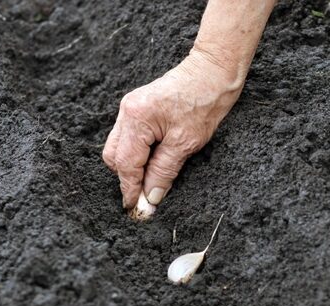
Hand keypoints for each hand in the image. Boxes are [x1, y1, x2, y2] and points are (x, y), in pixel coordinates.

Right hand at [102, 49, 243, 212]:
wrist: (214, 71)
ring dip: (132, 167)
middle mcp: (127, 112)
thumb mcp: (186, 143)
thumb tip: (150, 197)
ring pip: (120, 148)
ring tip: (152, 181)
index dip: (130, 189)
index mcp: (136, 118)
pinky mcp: (139, 109)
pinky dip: (138, 154)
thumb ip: (164, 171)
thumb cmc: (205, 101)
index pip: (126, 163)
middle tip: (145, 197)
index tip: (137, 209)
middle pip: (115, 156)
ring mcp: (131, 109)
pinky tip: (153, 163)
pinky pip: (129, 138)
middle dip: (127, 178)